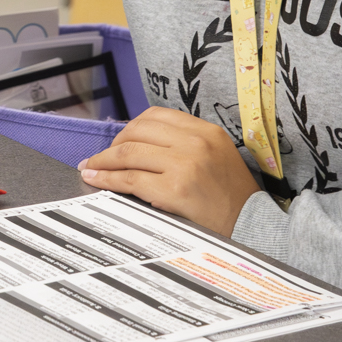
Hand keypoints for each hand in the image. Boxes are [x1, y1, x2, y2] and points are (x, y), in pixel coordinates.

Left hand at [79, 106, 261, 237]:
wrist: (251, 225)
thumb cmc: (231, 196)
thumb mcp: (216, 155)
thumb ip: (185, 143)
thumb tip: (140, 143)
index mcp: (206, 131)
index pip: (156, 116)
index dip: (130, 127)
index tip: (118, 139)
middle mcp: (195, 142)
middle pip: (137, 132)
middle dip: (112, 144)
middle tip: (100, 157)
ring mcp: (185, 165)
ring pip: (128, 153)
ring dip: (102, 160)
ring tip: (90, 167)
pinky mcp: (175, 190)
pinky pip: (130, 179)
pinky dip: (106, 178)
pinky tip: (96, 179)